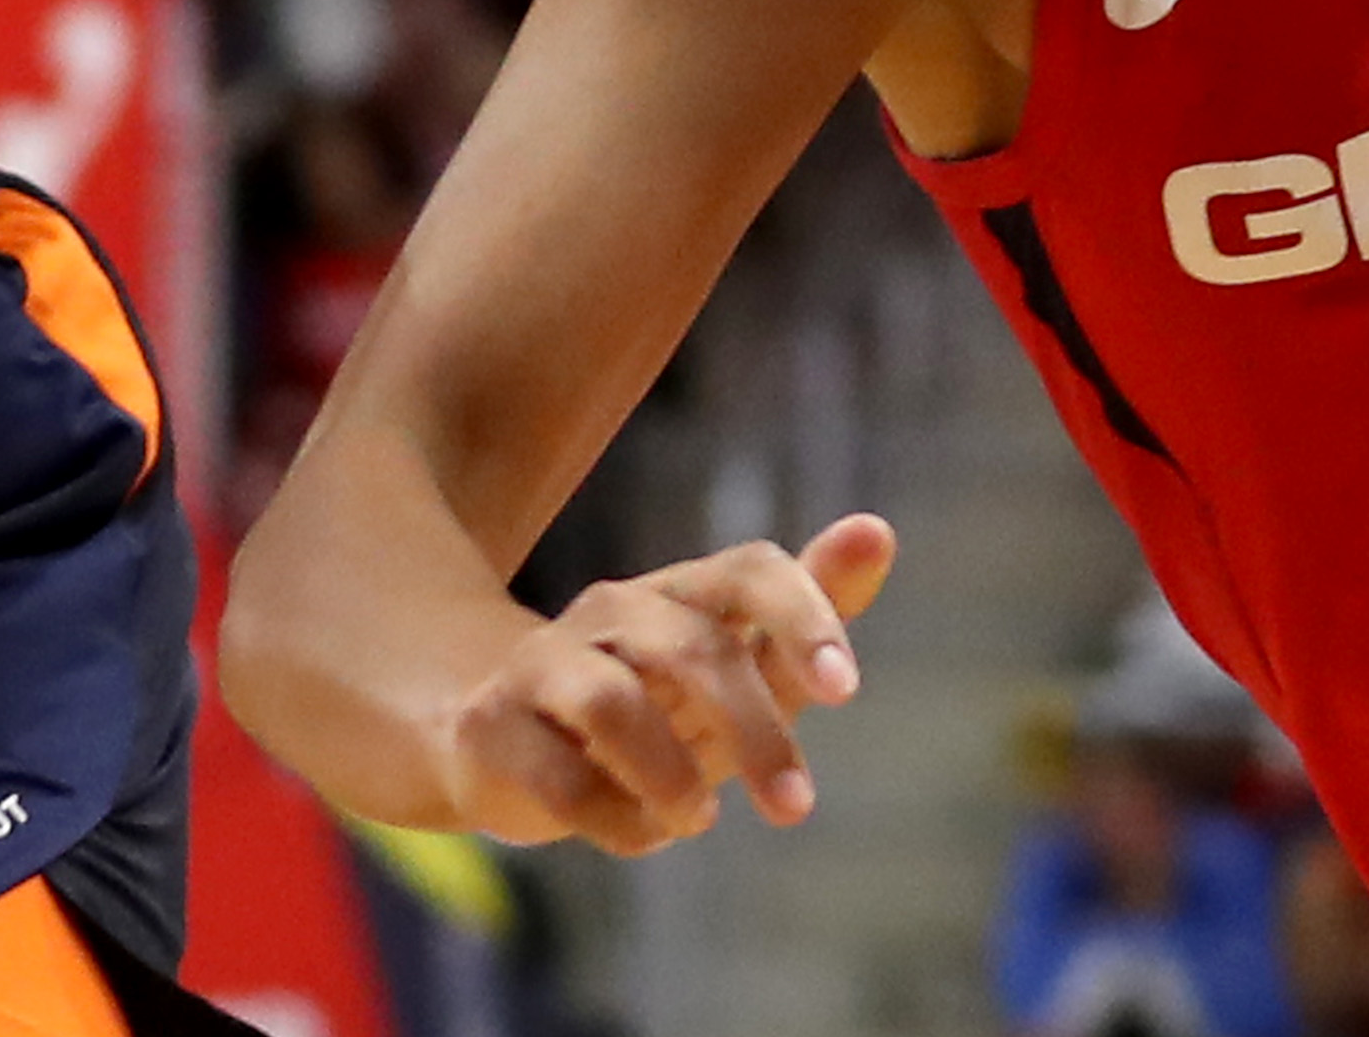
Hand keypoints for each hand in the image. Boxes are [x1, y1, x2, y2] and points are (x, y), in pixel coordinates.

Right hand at [433, 516, 894, 852]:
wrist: (495, 734)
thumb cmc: (649, 706)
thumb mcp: (732, 673)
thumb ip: (803, 623)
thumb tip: (878, 531)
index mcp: (680, 593)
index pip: (748, 570)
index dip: (802, 617)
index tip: (845, 689)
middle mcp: (613, 613)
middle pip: (694, 647)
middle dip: (755, 729)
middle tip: (796, 807)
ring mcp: (544, 664)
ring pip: (612, 703)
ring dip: (672, 775)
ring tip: (700, 821)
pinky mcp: (490, 727)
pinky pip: (557, 777)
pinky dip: (614, 819)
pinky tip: (643, 836)